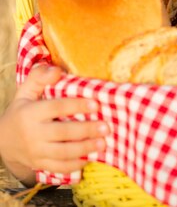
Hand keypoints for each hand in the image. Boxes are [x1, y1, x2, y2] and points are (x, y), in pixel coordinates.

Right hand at [0, 64, 108, 184]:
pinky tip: (90, 157)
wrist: (4, 141)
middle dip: (86, 130)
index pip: (56, 108)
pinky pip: (59, 167)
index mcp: (31, 113)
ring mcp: (36, 152)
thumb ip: (39, 77)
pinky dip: (76, 164)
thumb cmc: (21, 110)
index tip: (96, 104)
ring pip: (63, 153)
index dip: (76, 105)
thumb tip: (57, 70)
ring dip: (85, 149)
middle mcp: (33, 134)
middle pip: (63, 133)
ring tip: (103, 143)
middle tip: (106, 127)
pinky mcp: (40, 165)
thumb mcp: (25, 91)